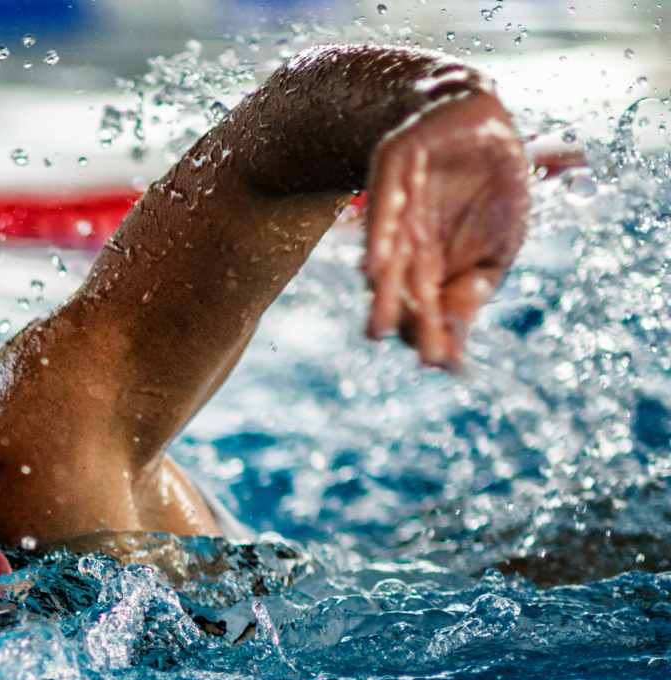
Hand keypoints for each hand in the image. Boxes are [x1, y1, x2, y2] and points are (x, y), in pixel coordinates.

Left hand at [362, 90, 529, 369]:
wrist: (473, 117)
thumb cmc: (489, 183)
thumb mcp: (501, 238)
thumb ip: (479, 281)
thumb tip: (459, 325)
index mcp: (435, 265)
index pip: (432, 308)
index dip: (439, 333)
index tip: (446, 363)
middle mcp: (410, 245)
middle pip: (409, 293)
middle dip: (414, 325)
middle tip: (421, 358)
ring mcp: (398, 212)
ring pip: (388, 261)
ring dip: (385, 297)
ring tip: (379, 330)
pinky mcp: (392, 172)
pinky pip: (385, 209)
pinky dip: (381, 238)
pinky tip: (376, 268)